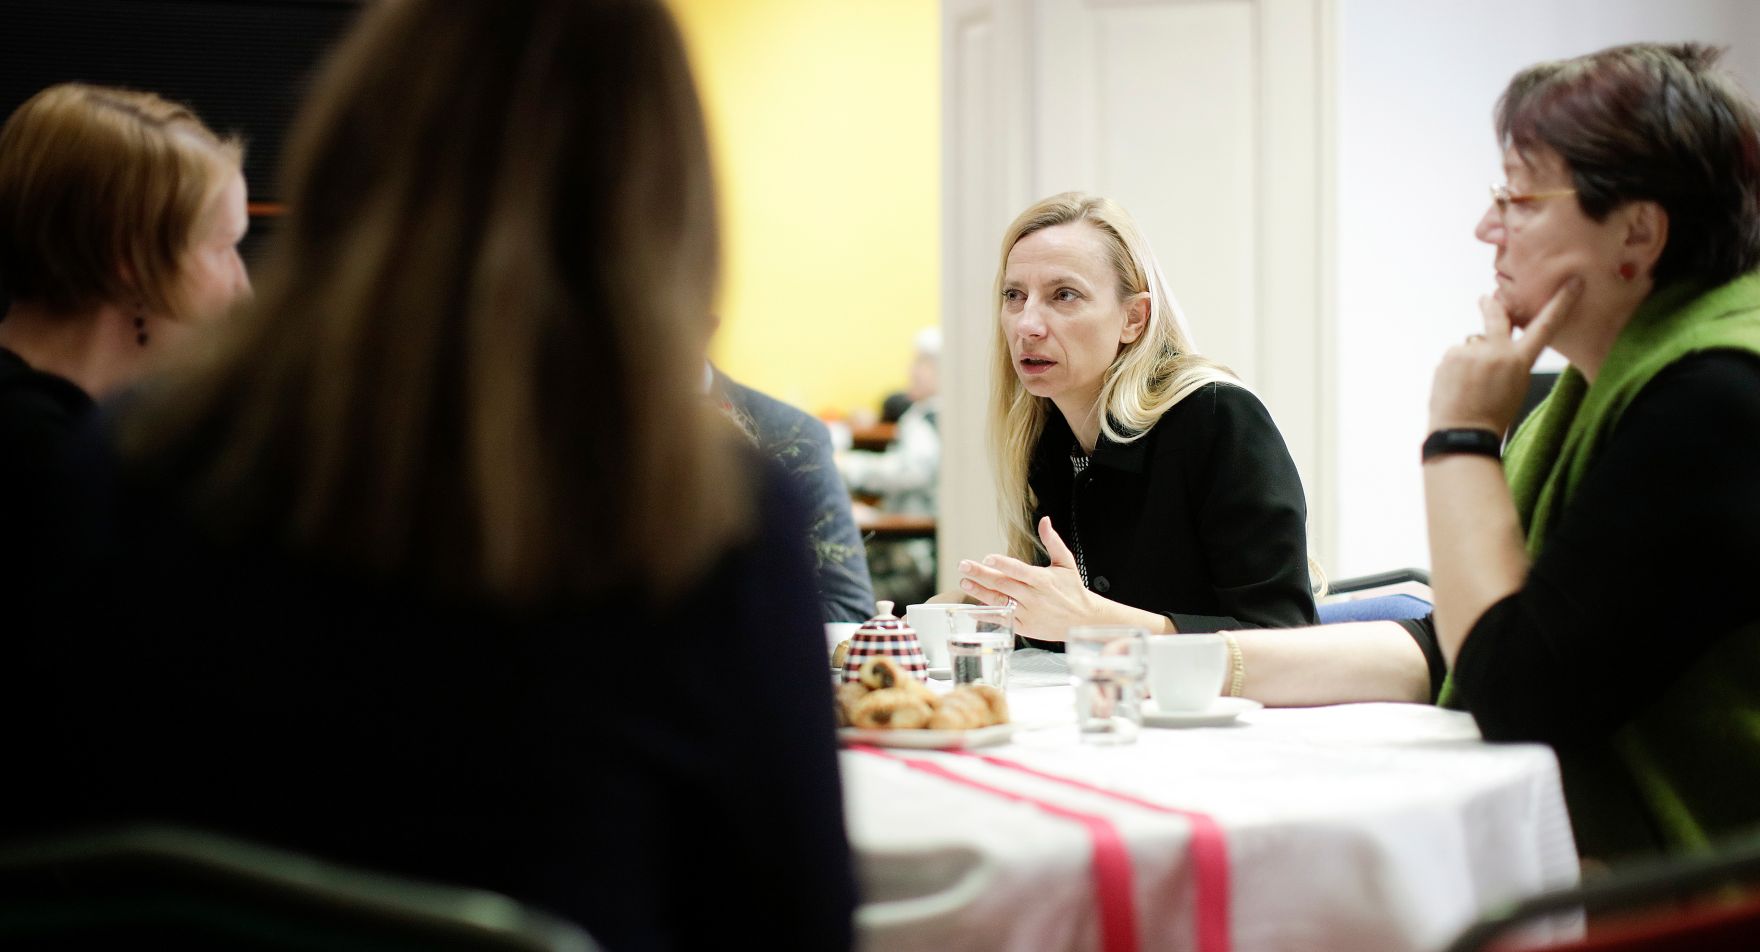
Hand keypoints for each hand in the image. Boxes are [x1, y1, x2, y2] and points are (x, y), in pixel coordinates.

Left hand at [957, 517, 1099, 640]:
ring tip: (964, 583)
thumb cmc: (1073, 589)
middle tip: (963, 565)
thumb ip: (1053, 541)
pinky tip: (973, 608)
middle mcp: (1034, 597)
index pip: (1019, 570)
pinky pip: (1003, 620)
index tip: (987, 557)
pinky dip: (987, 614)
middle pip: (1003, 584)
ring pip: (1000, 602)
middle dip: (981, 574)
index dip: (1002, 564)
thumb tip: (1045, 520)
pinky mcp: (1024, 627)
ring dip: (980, 592)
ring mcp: (1028, 613)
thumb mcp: (1066, 563)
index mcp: (1043, 580)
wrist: (1083, 620)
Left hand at [1428, 278, 1579, 433]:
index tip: (1573, 282)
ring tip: (1468, 385)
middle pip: (1497, 316)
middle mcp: (1496, 351)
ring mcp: (1471, 352)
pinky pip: (1455, 356)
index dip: (1561, 303)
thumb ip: (1511, 360)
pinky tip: (1456, 386)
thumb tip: (1492, 343)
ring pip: (1472, 346)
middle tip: (1486, 298)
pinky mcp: (1449, 357)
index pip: (1545, 326)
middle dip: (1492, 305)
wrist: (1463, 433)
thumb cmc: (1493, 416)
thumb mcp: (1517, 386)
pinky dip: (1455, 367)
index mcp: (1520, 361)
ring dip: (1470, 359)